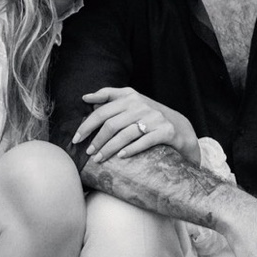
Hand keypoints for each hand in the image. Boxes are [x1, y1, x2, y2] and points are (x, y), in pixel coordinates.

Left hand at [72, 87, 200, 164]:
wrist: (180, 127)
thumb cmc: (148, 116)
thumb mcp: (131, 103)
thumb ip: (110, 98)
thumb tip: (86, 98)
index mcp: (130, 96)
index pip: (102, 109)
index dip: (87, 124)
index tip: (76, 138)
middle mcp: (141, 105)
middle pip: (111, 123)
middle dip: (96, 139)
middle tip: (87, 152)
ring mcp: (154, 118)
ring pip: (125, 134)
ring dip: (109, 148)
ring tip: (98, 159)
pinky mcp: (165, 131)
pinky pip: (144, 141)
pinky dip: (130, 149)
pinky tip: (120, 157)